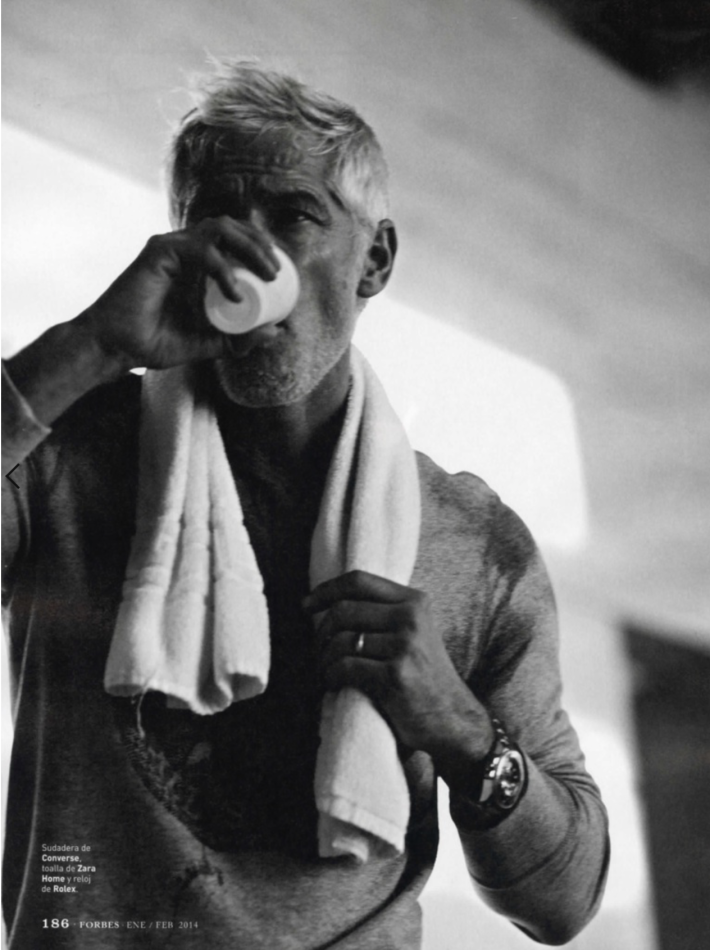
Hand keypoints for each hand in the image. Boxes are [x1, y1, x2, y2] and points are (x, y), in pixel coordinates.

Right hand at [78, 215, 281, 372]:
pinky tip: (234, 292)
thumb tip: (276, 332)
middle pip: (232, 227)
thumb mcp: (207, 344)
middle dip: (260, 243)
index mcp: (195, 265)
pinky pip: (201, 249)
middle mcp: (184, 249)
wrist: (115, 348)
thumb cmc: (153, 343)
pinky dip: (223, 268)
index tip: (281, 271)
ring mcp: (171, 247)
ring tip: (267, 272)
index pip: (234, 240)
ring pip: (220, 228)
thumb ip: (237, 339)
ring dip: (249, 246)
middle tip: (278, 270)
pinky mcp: (158, 251)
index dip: (260, 247)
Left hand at [304, 570, 494, 783]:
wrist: (452, 719)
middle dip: (321, 633)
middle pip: (343, 611)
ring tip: (326, 671)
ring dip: (323, 659)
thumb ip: (384, 613)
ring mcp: (404, 646)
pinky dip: (331, 677)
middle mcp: (411, 618)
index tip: (306, 605)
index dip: (326, 590)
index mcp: (414, 602)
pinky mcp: (394, 676)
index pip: (359, 581)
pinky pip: (344, 667)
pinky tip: (334, 684)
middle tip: (318, 652)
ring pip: (340, 641)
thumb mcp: (414, 632)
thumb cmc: (424, 676)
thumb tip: (330, 603)